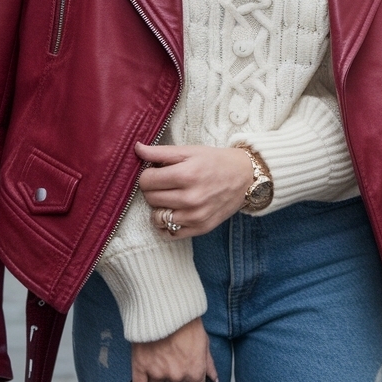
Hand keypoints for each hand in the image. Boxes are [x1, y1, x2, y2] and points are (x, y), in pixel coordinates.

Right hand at [131, 318, 217, 381]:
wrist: (163, 305)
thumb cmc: (185, 320)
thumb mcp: (203, 340)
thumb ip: (208, 364)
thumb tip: (213, 380)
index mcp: (194, 371)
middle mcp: (176, 375)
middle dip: (174, 374)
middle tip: (173, 356)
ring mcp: (157, 372)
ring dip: (158, 375)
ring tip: (159, 356)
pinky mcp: (140, 367)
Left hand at [135, 142, 252, 236]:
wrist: (244, 177)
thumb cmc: (215, 161)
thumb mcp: (189, 151)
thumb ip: (160, 152)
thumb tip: (137, 148)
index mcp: (186, 175)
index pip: (146, 181)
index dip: (147, 175)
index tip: (155, 172)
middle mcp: (190, 198)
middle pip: (150, 198)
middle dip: (152, 189)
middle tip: (163, 183)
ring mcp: (195, 216)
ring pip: (157, 217)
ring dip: (158, 207)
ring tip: (169, 197)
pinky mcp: (200, 229)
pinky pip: (170, 233)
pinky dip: (166, 225)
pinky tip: (173, 212)